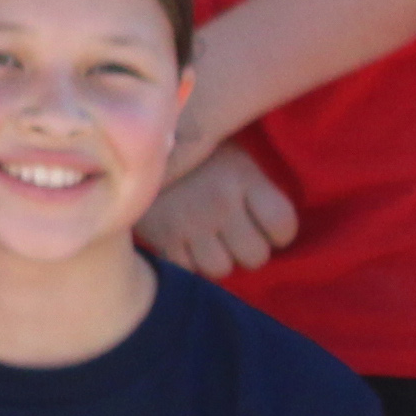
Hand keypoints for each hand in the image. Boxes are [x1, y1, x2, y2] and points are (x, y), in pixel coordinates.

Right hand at [136, 140, 295, 274]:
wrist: (132, 145)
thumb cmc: (194, 156)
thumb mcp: (231, 158)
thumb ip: (253, 189)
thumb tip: (272, 229)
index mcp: (243, 177)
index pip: (283, 225)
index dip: (280, 233)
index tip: (268, 227)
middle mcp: (220, 202)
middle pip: (255, 256)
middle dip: (248, 250)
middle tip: (235, 236)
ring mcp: (189, 222)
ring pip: (221, 269)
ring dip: (217, 259)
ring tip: (209, 242)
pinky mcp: (162, 238)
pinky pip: (189, 270)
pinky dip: (189, 262)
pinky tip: (186, 243)